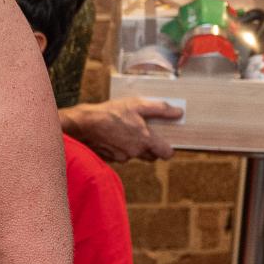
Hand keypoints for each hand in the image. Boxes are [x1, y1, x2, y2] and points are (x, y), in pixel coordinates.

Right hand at [66, 97, 181, 162]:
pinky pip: (121, 156)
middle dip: (151, 148)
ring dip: (135, 148)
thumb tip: (179, 112)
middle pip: (152, 156)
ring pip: (135, 156)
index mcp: (145, 140)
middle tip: (144, 134)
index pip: (167, 153)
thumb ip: (160, 109)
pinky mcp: (111, 159)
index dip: (168, 148)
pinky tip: (113, 137)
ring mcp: (122, 157)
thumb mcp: (137, 105)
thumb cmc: (111, 113)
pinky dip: (120, 149)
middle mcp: (136, 152)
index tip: (164, 141)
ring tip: (125, 132)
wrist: (84, 124)